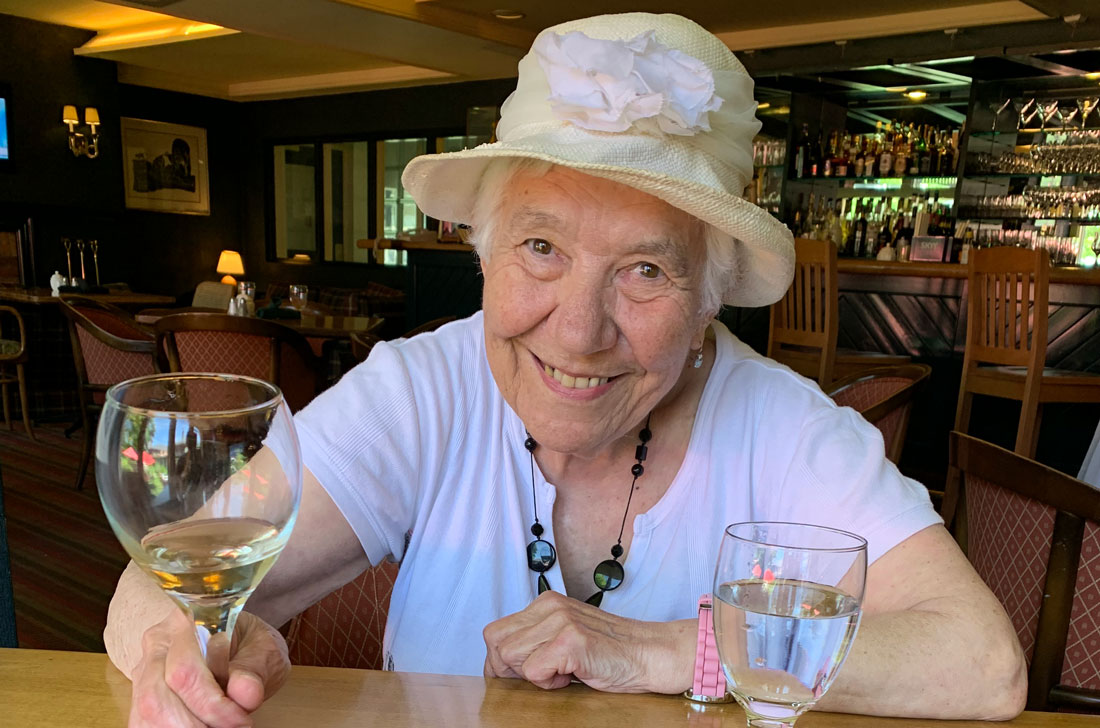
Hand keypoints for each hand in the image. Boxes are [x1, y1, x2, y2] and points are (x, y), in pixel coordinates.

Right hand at [128, 609, 289, 727]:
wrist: (237, 642)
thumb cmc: (249, 642)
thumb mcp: (264, 647)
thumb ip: (255, 667)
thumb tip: (245, 693)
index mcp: (183, 624)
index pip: (185, 669)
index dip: (211, 703)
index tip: (240, 717)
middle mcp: (156, 647)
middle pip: (157, 697)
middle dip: (197, 724)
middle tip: (234, 727)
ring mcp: (144, 674)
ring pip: (147, 715)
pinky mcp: (141, 698)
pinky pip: (145, 724)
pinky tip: (201, 727)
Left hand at [482, 591, 693, 693]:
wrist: (651, 654)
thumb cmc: (611, 654)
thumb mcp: (565, 638)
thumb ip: (536, 641)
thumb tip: (499, 664)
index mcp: (545, 604)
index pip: (495, 632)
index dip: (499, 661)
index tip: (518, 676)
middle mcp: (549, 606)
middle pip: (495, 642)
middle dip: (509, 668)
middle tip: (541, 676)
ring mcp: (560, 620)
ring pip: (509, 656)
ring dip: (531, 675)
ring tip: (561, 673)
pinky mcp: (570, 639)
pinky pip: (533, 670)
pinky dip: (548, 682)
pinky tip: (571, 675)